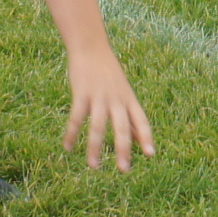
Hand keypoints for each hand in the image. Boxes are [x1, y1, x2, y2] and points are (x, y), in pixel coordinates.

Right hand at [62, 50, 154, 172]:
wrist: (91, 47)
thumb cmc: (108, 73)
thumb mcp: (124, 92)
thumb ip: (131, 115)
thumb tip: (140, 138)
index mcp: (129, 99)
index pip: (141, 120)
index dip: (146, 137)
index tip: (151, 154)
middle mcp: (116, 99)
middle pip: (122, 127)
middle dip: (123, 149)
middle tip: (124, 169)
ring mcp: (99, 97)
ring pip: (98, 127)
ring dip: (95, 148)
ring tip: (94, 166)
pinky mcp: (81, 94)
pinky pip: (76, 119)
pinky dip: (71, 134)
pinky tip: (67, 147)